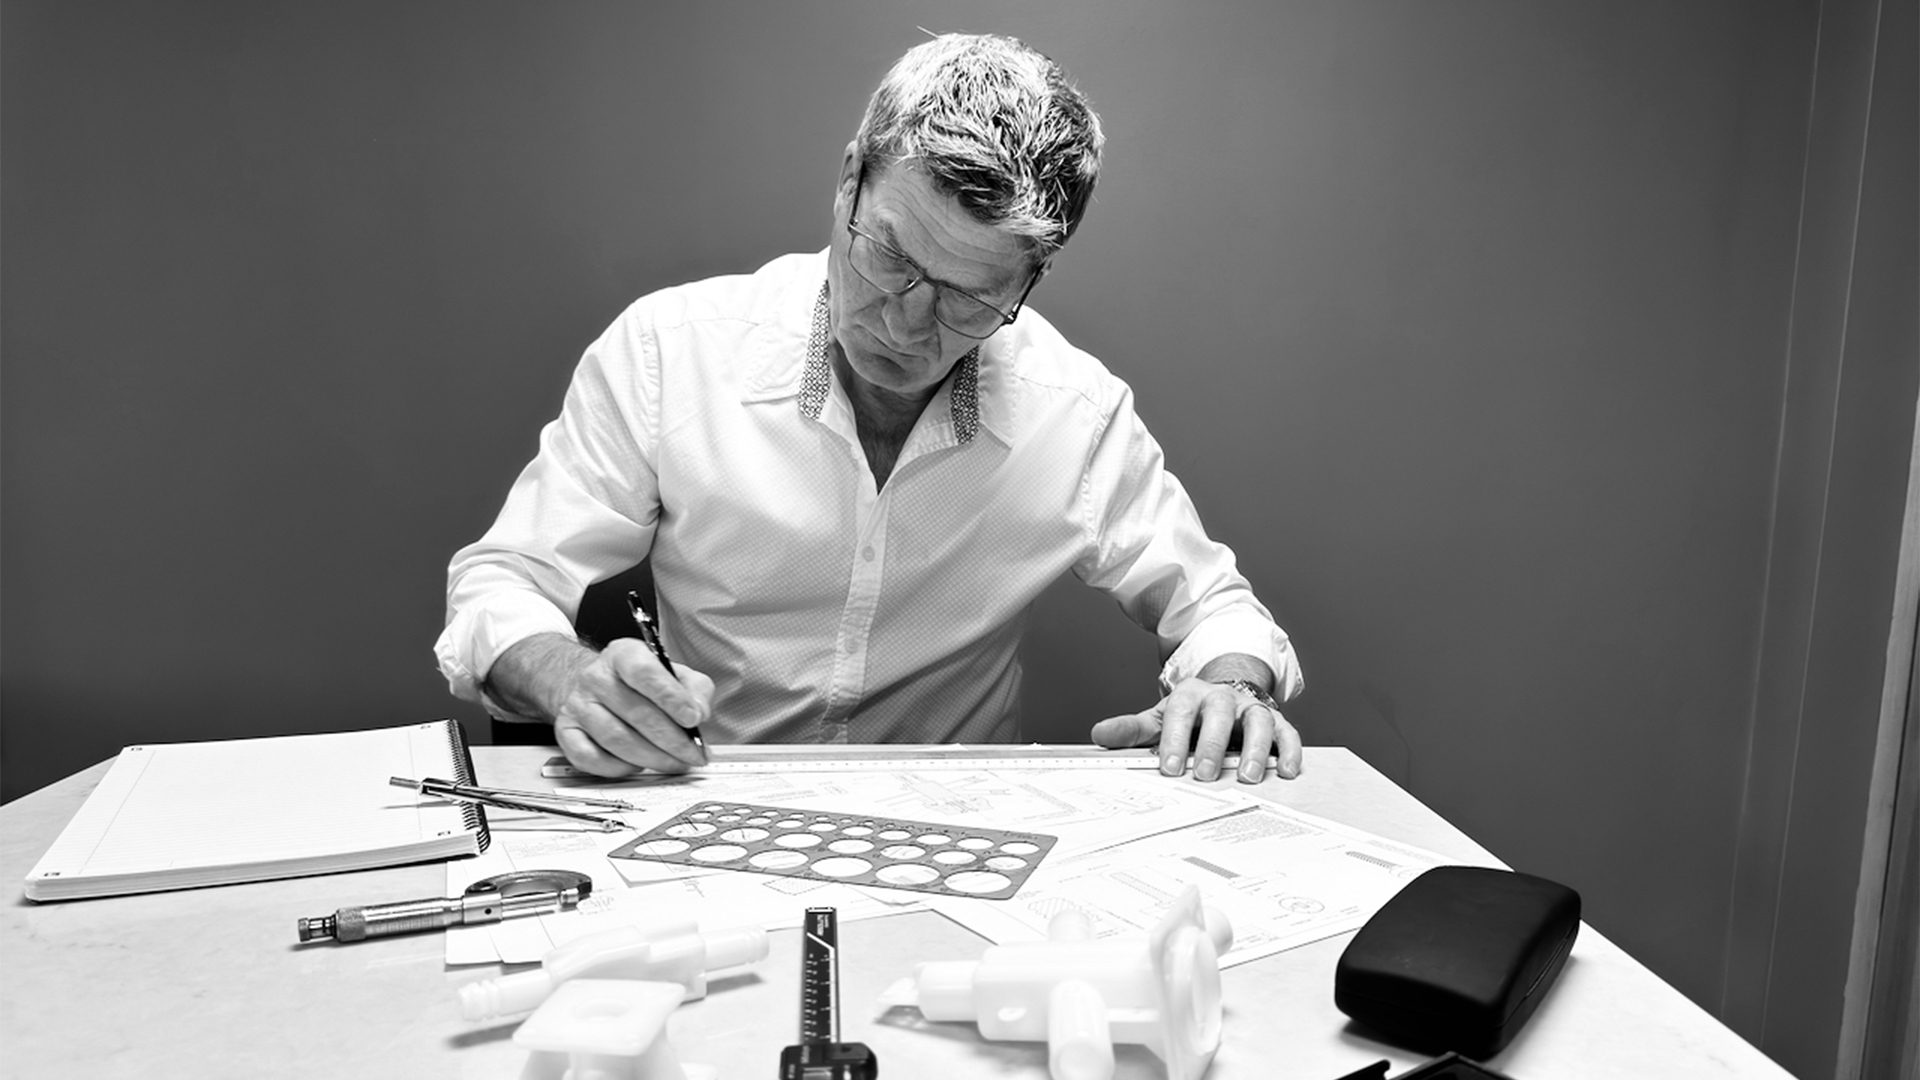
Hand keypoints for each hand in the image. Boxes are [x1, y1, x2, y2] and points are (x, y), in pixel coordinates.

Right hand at [550, 639, 715, 777]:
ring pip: (616, 739)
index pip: (645, 673)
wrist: (597, 685)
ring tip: (674, 763)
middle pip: (636, 713)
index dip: (671, 698)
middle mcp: (595, 677)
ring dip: (652, 757)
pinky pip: (591, 758)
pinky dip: (619, 768)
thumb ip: (694, 689)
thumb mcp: (674, 673)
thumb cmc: (641, 683)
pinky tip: (637, 764)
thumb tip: (698, 714)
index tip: (693, 719)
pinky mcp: (566, 732)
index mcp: (624, 654)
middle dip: (672, 740)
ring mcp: (578, 705)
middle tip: (693, 755)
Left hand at [1090, 676, 1301, 782]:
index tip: (1169, 767)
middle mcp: (1224, 699)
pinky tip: (1287, 771)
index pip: (1181, 714)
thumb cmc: (1192, 715)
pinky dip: (1290, 751)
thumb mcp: (1160, 719)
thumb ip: (1132, 729)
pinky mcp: (1277, 722)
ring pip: (1259, 721)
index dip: (1175, 740)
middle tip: (1205, 773)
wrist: (1224, 696)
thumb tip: (1100, 734)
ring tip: (1249, 776)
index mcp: (1191, 696)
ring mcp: (1252, 710)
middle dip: (1214, 744)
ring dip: (1256, 748)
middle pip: (1221, 714)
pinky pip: (1287, 733)